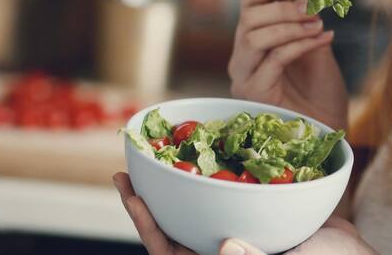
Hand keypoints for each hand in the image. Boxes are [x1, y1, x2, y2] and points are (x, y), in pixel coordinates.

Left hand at [113, 172, 375, 254]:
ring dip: (183, 180)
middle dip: (153, 196)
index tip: (131, 192)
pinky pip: (234, 189)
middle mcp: (224, 247)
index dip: (147, 223)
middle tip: (131, 166)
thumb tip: (225, 245)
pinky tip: (218, 147)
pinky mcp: (260, 212)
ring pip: (201, 205)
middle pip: (177, 224)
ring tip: (164, 152)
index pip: (170, 250)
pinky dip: (223, 169)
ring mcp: (240, 230)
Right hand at [228, 0, 348, 129]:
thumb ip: (307, 19)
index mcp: (253, 42)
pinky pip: (274, 58)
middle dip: (283, 8)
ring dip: (291, 26)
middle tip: (313, 7)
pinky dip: (300, 44)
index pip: (248, 5)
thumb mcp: (316, 45)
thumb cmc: (321, 90)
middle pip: (248, 18)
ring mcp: (245, 77)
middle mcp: (242, 58)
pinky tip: (323, 39)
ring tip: (319, 25)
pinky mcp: (254, 93)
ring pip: (255, 37)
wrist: (330, 126)